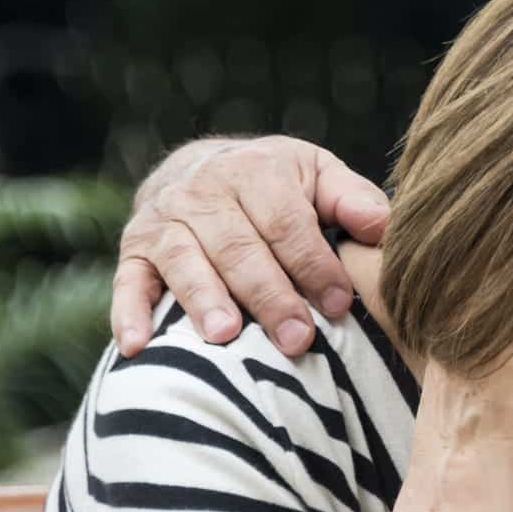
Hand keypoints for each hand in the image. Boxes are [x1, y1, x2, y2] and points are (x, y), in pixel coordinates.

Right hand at [110, 136, 390, 357]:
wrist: (200, 165)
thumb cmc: (276, 183)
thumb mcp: (318, 175)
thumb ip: (353, 199)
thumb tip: (384, 228)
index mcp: (257, 171)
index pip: (287, 222)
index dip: (314, 264)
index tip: (339, 304)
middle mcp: (204, 190)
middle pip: (239, 248)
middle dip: (270, 296)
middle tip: (297, 339)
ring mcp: (164, 220)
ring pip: (185, 261)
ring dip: (204, 299)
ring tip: (226, 336)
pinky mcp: (133, 250)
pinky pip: (128, 281)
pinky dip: (130, 313)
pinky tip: (138, 346)